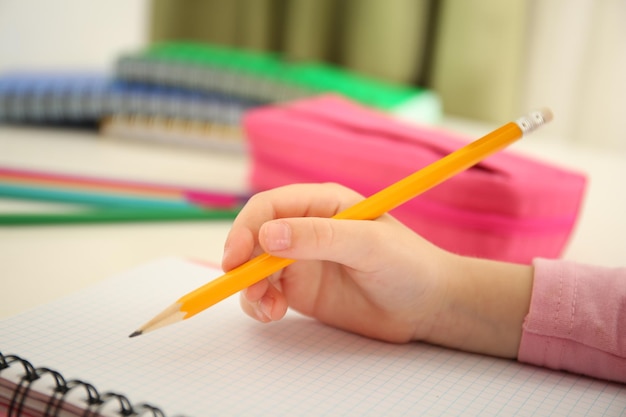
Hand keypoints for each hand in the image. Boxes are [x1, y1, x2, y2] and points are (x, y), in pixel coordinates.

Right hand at [222, 183, 532, 355]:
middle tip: (249, 289)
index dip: (247, 228)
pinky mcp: (302, 290)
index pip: (270, 206)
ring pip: (255, 268)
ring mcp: (302, 261)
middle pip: (255, 238)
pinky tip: (273, 314)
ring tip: (269, 310)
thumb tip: (267, 235)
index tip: (237, 257)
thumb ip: (319, 237)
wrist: (430, 306)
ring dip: (250, 288)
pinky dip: (260, 304)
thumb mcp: (368, 245)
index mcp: (323, 204)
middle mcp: (306, 229)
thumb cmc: (409, 265)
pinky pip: (267, 293)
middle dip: (243, 262)